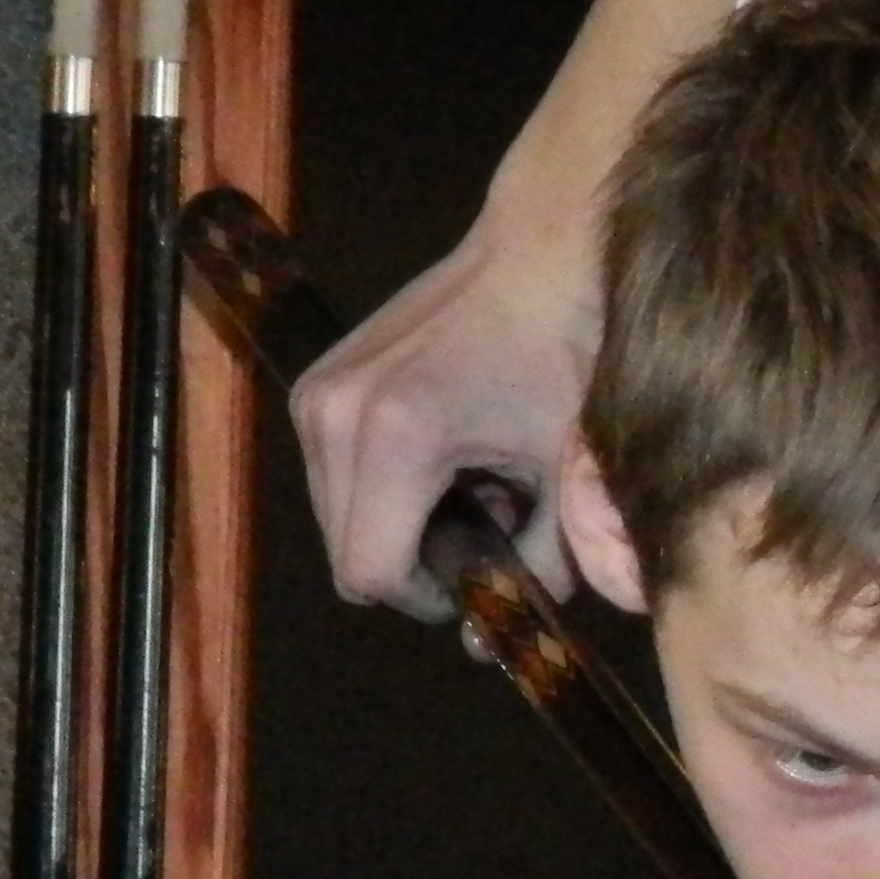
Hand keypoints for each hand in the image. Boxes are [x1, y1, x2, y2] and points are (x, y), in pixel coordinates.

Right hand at [289, 212, 596, 613]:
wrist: (539, 259)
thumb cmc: (565, 358)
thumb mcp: (564, 470)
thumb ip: (545, 561)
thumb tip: (514, 619)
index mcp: (395, 441)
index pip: (370, 572)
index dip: (428, 599)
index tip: (482, 584)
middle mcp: (332, 417)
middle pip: (345, 551)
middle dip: (417, 562)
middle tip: (492, 531)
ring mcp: (315, 395)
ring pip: (337, 517)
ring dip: (400, 524)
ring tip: (478, 487)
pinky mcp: (316, 382)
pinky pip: (336, 474)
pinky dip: (387, 486)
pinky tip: (450, 457)